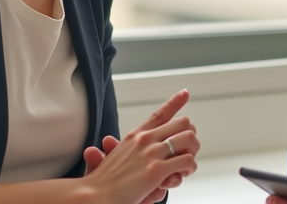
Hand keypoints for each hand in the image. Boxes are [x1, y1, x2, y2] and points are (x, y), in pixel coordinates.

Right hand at [81, 89, 198, 203]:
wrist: (94, 195)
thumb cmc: (104, 181)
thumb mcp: (115, 156)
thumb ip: (127, 149)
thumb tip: (112, 142)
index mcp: (136, 135)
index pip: (160, 114)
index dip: (175, 102)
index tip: (185, 93)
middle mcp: (145, 139)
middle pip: (183, 123)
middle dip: (190, 138)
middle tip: (186, 153)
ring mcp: (151, 153)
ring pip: (189, 139)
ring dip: (192, 153)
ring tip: (184, 167)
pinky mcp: (156, 170)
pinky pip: (186, 162)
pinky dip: (189, 169)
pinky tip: (180, 176)